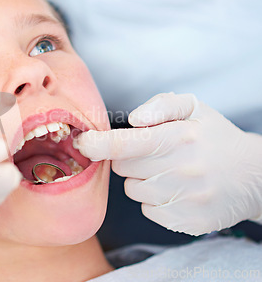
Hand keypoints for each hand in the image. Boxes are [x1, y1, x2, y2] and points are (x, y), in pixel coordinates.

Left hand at [74, 92, 261, 234]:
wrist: (255, 176)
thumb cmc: (214, 137)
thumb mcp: (194, 108)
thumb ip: (161, 105)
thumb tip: (133, 119)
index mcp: (179, 138)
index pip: (124, 144)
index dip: (96, 144)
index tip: (81, 142)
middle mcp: (182, 170)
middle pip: (123, 168)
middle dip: (130, 159)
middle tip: (154, 153)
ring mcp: (185, 199)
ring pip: (132, 191)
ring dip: (142, 180)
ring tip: (169, 172)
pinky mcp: (187, 222)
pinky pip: (148, 211)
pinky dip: (155, 201)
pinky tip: (176, 190)